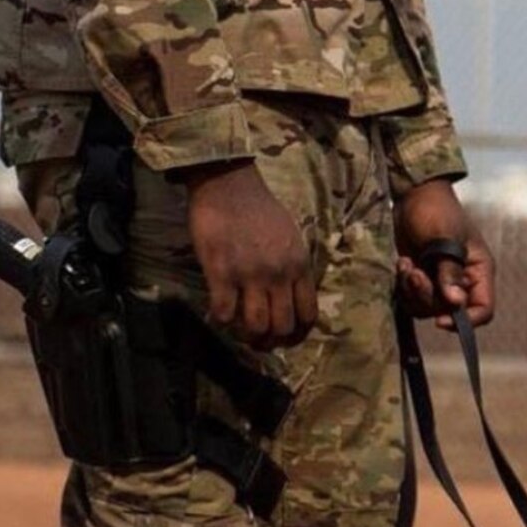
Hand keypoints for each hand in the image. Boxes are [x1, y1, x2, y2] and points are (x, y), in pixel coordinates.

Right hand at [184, 160, 317, 348]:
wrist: (229, 185)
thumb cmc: (260, 210)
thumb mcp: (292, 237)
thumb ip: (294, 268)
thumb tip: (291, 297)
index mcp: (300, 265)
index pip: (309, 315)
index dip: (298, 334)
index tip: (285, 337)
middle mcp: (280, 274)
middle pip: (283, 327)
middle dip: (271, 340)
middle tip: (259, 340)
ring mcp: (251, 275)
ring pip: (256, 326)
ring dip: (247, 336)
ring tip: (239, 332)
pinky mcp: (222, 272)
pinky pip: (224, 312)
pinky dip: (221, 320)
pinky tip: (218, 314)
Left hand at [394, 178, 494, 330]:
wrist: (412, 194)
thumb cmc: (436, 210)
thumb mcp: (443, 237)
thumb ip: (449, 270)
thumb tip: (455, 303)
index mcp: (479, 271)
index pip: (483, 310)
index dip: (465, 321)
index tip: (440, 319)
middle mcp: (462, 281)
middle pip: (449, 312)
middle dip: (427, 297)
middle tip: (414, 273)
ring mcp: (440, 281)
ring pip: (427, 308)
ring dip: (413, 291)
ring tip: (407, 266)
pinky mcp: (421, 279)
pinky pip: (412, 299)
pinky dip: (404, 287)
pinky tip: (402, 263)